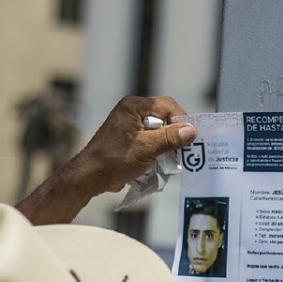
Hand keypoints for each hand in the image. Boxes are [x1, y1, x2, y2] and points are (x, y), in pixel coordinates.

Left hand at [70, 95, 197, 195]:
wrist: (91, 176)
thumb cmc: (114, 159)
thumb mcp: (146, 148)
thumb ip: (169, 138)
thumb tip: (191, 130)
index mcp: (134, 106)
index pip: (167, 105)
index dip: (181, 120)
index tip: (189, 138)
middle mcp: (133, 112)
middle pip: (165, 117)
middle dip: (174, 134)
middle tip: (182, 150)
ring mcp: (131, 126)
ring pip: (160, 130)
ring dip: (167, 145)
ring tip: (171, 159)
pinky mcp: (131, 139)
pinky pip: (152, 140)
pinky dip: (159, 150)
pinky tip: (160, 162)